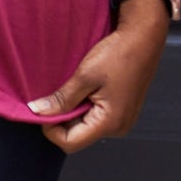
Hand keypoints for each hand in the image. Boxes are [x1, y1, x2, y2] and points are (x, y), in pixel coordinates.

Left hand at [27, 0, 169, 153]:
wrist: (143, 37)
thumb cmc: (119, 54)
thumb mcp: (84, 76)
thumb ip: (61, 99)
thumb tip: (38, 111)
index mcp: (110, 123)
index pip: (69, 142)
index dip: (51, 128)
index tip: (43, 107)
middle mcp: (118, 127)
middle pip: (77, 136)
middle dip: (62, 119)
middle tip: (58, 94)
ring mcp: (122, 120)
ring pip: (86, 127)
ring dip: (73, 111)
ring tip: (75, 88)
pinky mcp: (122, 111)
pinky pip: (96, 117)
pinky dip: (84, 106)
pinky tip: (85, 88)